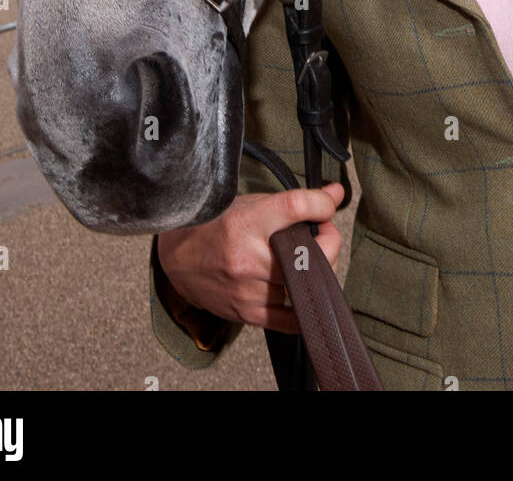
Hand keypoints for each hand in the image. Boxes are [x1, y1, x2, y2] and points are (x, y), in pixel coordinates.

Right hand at [155, 184, 344, 333]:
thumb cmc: (213, 226)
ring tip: (310, 257)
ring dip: (318, 269)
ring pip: (305, 284)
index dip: (322, 203)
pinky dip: (304, 303)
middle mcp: (248, 257)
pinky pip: (292, 319)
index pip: (295, 207)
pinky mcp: (248, 313)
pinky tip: (302, 286)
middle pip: (309, 253)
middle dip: (330, 241)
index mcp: (246, 222)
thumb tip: (335, 193)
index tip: (330, 202)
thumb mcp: (248, 203)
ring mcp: (248, 289)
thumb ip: (291, 201)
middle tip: (325, 232)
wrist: (176, 259)